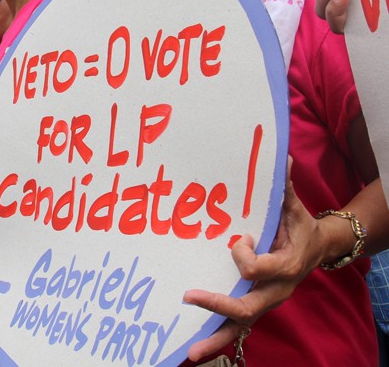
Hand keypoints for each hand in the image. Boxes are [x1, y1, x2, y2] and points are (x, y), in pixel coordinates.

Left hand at [183, 161, 322, 359]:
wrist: (317, 250)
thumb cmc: (299, 226)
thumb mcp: (293, 207)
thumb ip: (283, 187)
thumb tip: (283, 158)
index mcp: (286, 267)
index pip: (260, 269)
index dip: (243, 255)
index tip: (236, 238)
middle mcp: (275, 291)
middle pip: (247, 308)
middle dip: (218, 305)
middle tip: (188, 296)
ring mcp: (263, 303)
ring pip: (241, 328)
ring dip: (214, 341)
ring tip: (189, 354)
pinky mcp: (253, 308)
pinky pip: (236, 329)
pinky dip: (216, 340)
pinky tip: (192, 351)